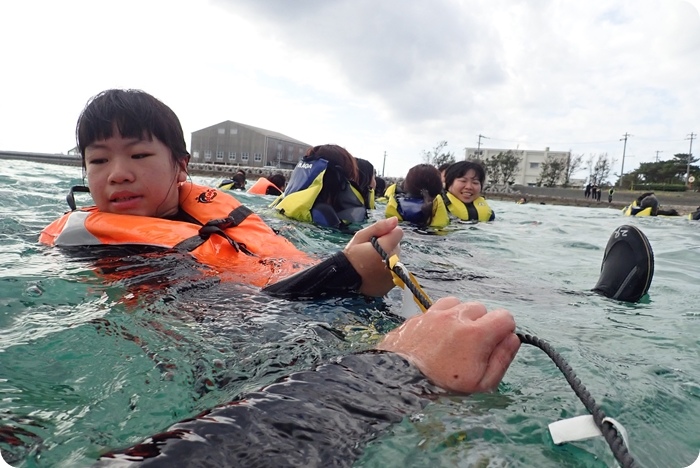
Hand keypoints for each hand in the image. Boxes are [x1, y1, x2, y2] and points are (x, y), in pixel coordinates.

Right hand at [343, 217, 402, 295]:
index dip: (387, 233)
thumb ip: (379, 227)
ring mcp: (393, 274)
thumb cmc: (352, 255)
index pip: (398, 233)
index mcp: (386, 248)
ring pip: (396, 259)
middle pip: (397, 246)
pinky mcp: (391, 284)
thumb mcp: (361, 236)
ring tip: (372, 262)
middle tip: (371, 251)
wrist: (344, 279)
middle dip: (387, 246)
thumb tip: (395, 220)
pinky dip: (387, 270)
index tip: (377, 239)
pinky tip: (375, 271)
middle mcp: (393, 261)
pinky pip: (393, 271)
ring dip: (387, 258)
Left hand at [377, 297, 520, 392]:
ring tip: (455, 338)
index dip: (504, 331)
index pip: (505, 317)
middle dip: (482, 325)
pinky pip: (440, 307)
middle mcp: (457, 317)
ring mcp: (437, 313)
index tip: (494, 344)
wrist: (400, 378)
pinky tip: (439, 333)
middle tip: (471, 346)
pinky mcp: (421, 314)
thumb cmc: (442, 384)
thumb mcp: (481, 383)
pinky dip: (444, 316)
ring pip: (461, 304)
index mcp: (476, 333)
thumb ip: (502, 359)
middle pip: (482, 309)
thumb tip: (513, 339)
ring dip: (462, 317)